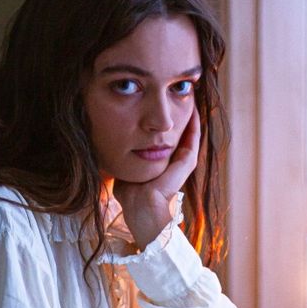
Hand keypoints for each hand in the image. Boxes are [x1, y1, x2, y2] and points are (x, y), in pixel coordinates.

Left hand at [114, 108, 200, 250]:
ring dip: (189, 116)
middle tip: (178, 97)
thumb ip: (125, 162)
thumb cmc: (131, 197)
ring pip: (189, 134)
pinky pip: (192, 139)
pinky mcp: (186, 163)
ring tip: (188, 97)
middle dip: (177, 116)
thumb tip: (113, 151)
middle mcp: (175, 163)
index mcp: (163, 165)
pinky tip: (192, 109)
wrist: (141, 210)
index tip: (159, 109)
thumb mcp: (127, 173)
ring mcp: (182, 163)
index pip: (166, 140)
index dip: (164, 124)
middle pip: (178, 134)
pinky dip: (193, 124)